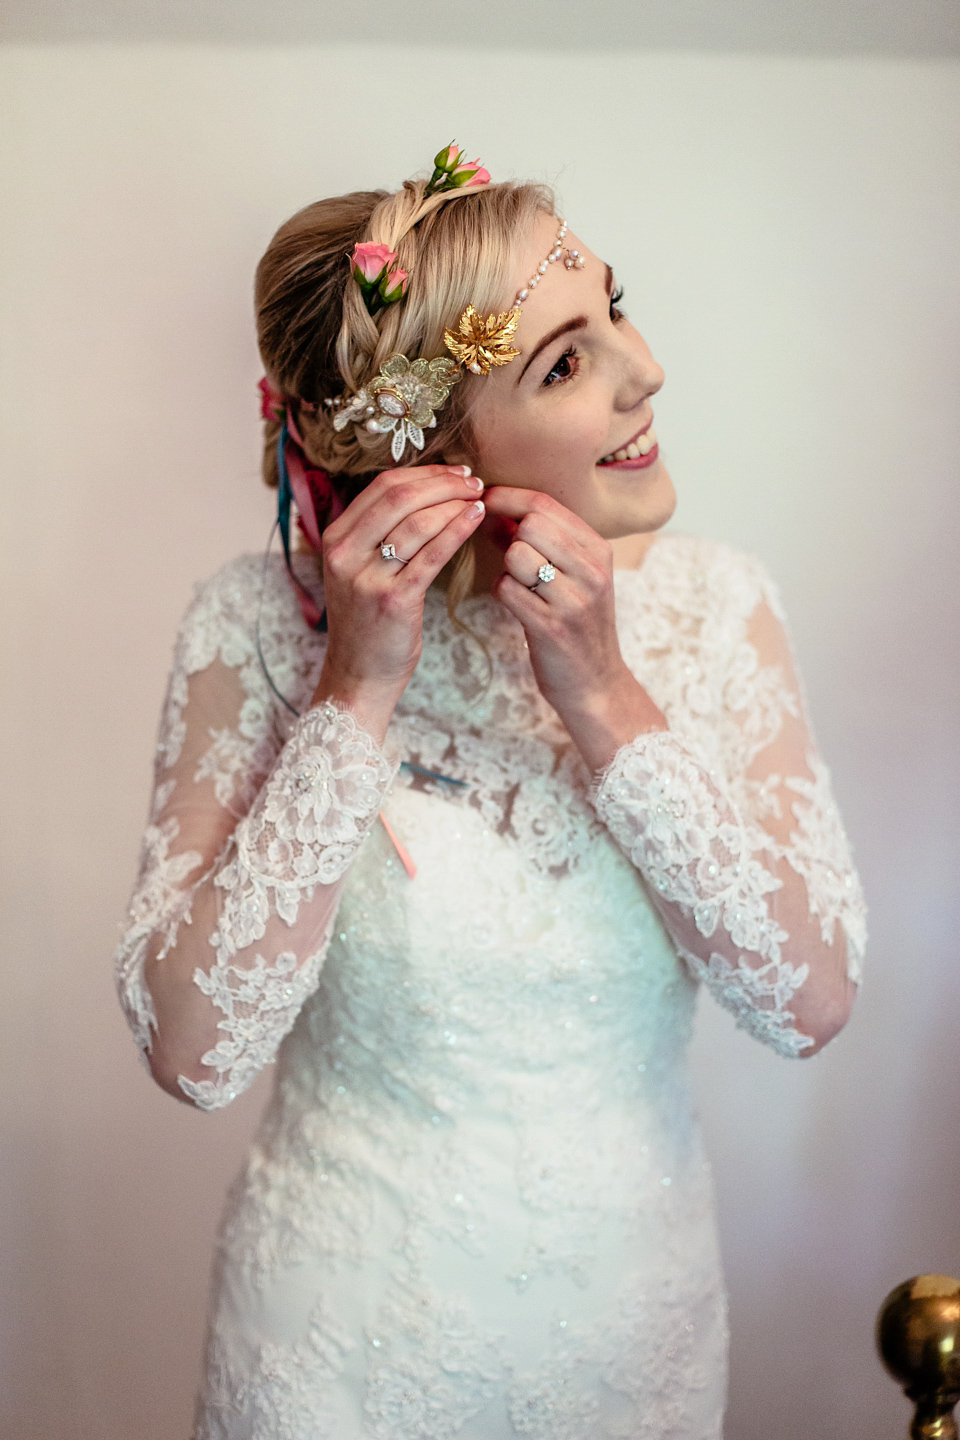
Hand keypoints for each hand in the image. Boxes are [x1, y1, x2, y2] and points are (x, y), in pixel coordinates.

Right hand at [311, 463, 485, 739]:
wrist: (358, 675)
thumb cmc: (368, 621)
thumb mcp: (357, 571)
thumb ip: (377, 533)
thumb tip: (422, 492)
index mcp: (335, 539)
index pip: (382, 487)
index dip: (424, 472)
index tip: (454, 472)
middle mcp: (344, 553)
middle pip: (399, 497)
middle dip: (442, 483)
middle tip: (473, 481)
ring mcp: (366, 577)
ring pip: (417, 522)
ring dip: (454, 504)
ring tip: (480, 498)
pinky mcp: (393, 600)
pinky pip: (432, 554)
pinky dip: (457, 530)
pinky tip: (475, 519)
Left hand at [482, 486, 665, 772]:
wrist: (596, 683)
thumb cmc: (577, 625)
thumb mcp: (572, 578)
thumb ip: (538, 543)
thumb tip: (496, 513)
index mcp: (598, 550)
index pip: (546, 503)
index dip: (508, 496)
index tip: (485, 498)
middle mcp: (591, 570)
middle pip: (530, 524)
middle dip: (510, 537)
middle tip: (509, 556)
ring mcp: (573, 599)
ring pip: (517, 554)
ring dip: (507, 568)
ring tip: (522, 586)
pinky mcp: (551, 626)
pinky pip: (507, 589)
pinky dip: (504, 593)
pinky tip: (518, 606)